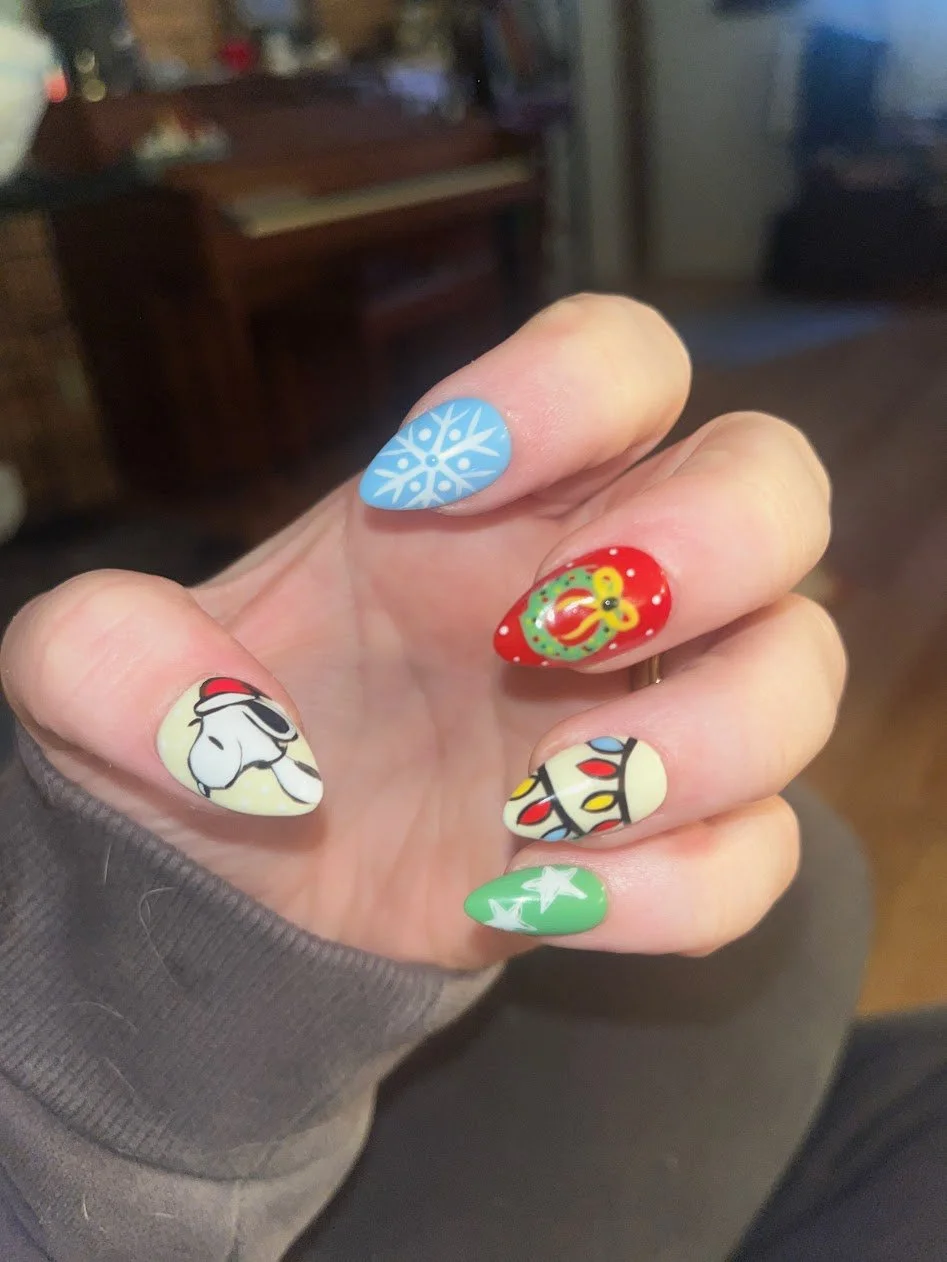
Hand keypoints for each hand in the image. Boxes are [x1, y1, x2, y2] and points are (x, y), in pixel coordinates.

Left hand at [0, 296, 843, 969]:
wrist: (252, 892)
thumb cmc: (208, 740)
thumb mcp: (102, 685)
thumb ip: (100, 659)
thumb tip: (195, 707)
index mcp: (485, 496)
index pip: (618, 358)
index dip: (567, 390)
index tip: (430, 485)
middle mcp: (596, 580)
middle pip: (773, 481)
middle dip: (696, 543)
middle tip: (547, 626)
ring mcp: (647, 715)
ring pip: (801, 671)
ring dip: (695, 732)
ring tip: (532, 790)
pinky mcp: (662, 846)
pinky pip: (763, 852)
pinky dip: (677, 883)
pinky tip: (540, 901)